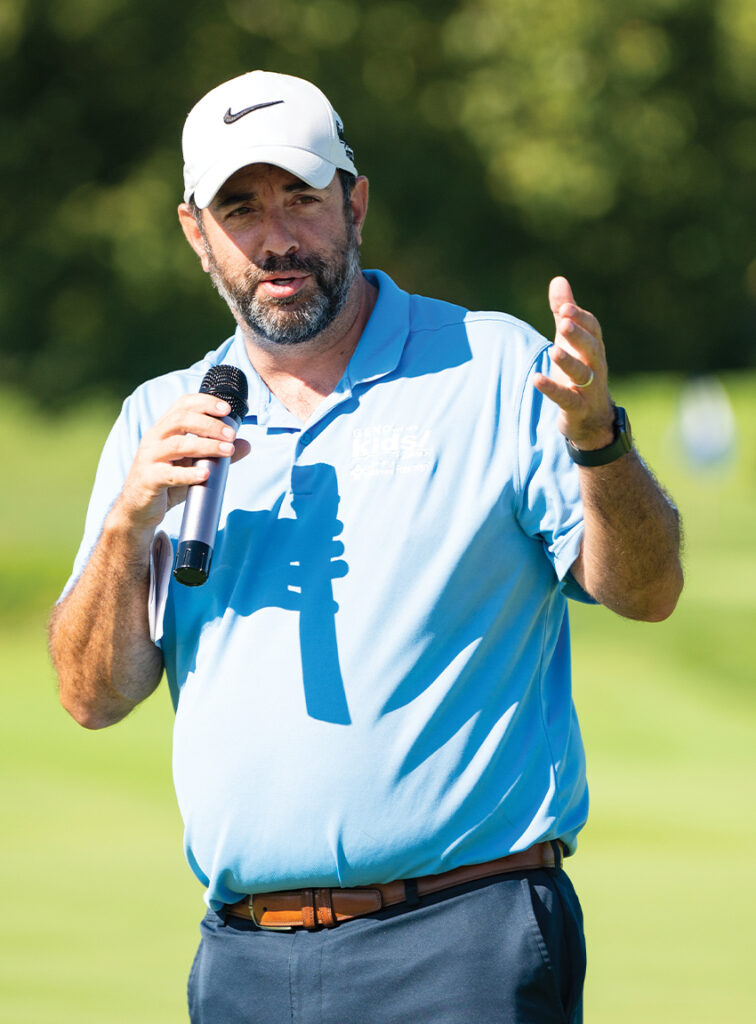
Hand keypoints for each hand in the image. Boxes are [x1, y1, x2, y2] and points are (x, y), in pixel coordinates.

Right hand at [114, 393, 250, 537]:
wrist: (139, 508)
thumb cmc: (168, 481)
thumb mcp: (194, 464)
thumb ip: (218, 454)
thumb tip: (246, 444)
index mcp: (164, 428)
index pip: (183, 405)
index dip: (204, 402)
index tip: (226, 408)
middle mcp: (154, 438)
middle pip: (181, 420)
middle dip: (209, 424)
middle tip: (231, 434)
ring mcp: (150, 458)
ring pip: (178, 444)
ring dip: (206, 445)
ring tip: (227, 450)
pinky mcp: (149, 479)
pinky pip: (169, 474)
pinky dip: (188, 474)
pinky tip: (205, 475)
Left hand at [533, 277, 614, 449]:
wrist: (592, 419)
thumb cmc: (581, 372)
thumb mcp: (571, 342)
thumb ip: (564, 313)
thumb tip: (558, 280)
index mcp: (594, 347)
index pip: (593, 328)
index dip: (581, 317)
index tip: (564, 306)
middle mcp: (596, 366)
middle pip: (591, 347)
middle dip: (578, 334)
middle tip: (563, 321)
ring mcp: (589, 388)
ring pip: (582, 373)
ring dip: (568, 361)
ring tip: (553, 350)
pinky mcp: (578, 407)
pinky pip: (567, 398)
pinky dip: (552, 389)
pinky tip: (537, 379)